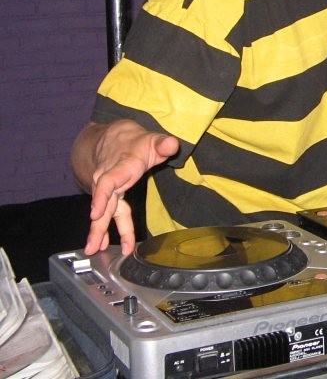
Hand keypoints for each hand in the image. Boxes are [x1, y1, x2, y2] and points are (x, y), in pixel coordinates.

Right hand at [82, 121, 178, 255]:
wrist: (113, 138)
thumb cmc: (135, 143)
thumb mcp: (151, 139)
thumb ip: (163, 143)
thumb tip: (172, 144)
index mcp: (121, 167)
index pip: (108, 181)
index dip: (101, 197)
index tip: (95, 213)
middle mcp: (108, 179)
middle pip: (103, 204)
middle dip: (98, 225)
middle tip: (94, 245)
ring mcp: (106, 189)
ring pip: (103, 212)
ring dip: (97, 231)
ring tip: (93, 249)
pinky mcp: (107, 196)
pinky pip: (106, 213)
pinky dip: (101, 228)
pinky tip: (100, 244)